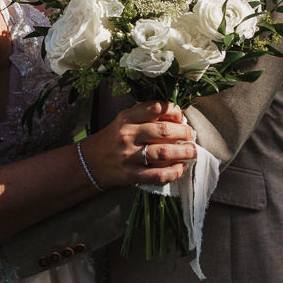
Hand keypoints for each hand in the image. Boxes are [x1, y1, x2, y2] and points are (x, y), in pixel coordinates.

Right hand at [81, 100, 195, 189]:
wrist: (90, 162)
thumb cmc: (113, 139)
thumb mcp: (124, 121)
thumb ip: (146, 117)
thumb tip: (177, 117)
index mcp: (126, 118)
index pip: (155, 107)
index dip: (173, 110)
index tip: (181, 117)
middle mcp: (127, 135)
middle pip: (164, 131)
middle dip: (184, 132)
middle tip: (191, 135)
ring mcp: (129, 156)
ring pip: (163, 153)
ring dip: (183, 152)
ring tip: (192, 151)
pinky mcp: (131, 175)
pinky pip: (157, 174)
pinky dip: (173, 172)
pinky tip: (181, 168)